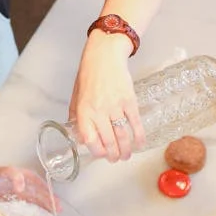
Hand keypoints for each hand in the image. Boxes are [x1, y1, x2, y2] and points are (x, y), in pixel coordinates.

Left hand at [0, 166, 59, 212]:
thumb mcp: (7, 171)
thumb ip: (15, 177)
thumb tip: (21, 187)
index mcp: (30, 178)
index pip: (44, 188)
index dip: (51, 196)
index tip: (56, 204)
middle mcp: (28, 186)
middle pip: (41, 197)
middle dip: (49, 206)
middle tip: (56, 214)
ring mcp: (22, 194)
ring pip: (34, 204)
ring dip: (41, 212)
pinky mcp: (15, 202)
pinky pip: (24, 209)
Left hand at [69, 33, 146, 161]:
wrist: (105, 56)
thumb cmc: (88, 75)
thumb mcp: (76, 95)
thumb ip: (76, 115)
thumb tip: (78, 134)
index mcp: (83, 111)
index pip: (89, 139)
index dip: (96, 151)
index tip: (100, 155)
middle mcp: (99, 111)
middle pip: (108, 140)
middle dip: (113, 155)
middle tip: (115, 160)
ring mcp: (116, 106)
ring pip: (122, 135)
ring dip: (125, 149)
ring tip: (125, 156)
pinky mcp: (130, 101)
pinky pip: (135, 123)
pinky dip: (139, 136)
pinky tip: (139, 144)